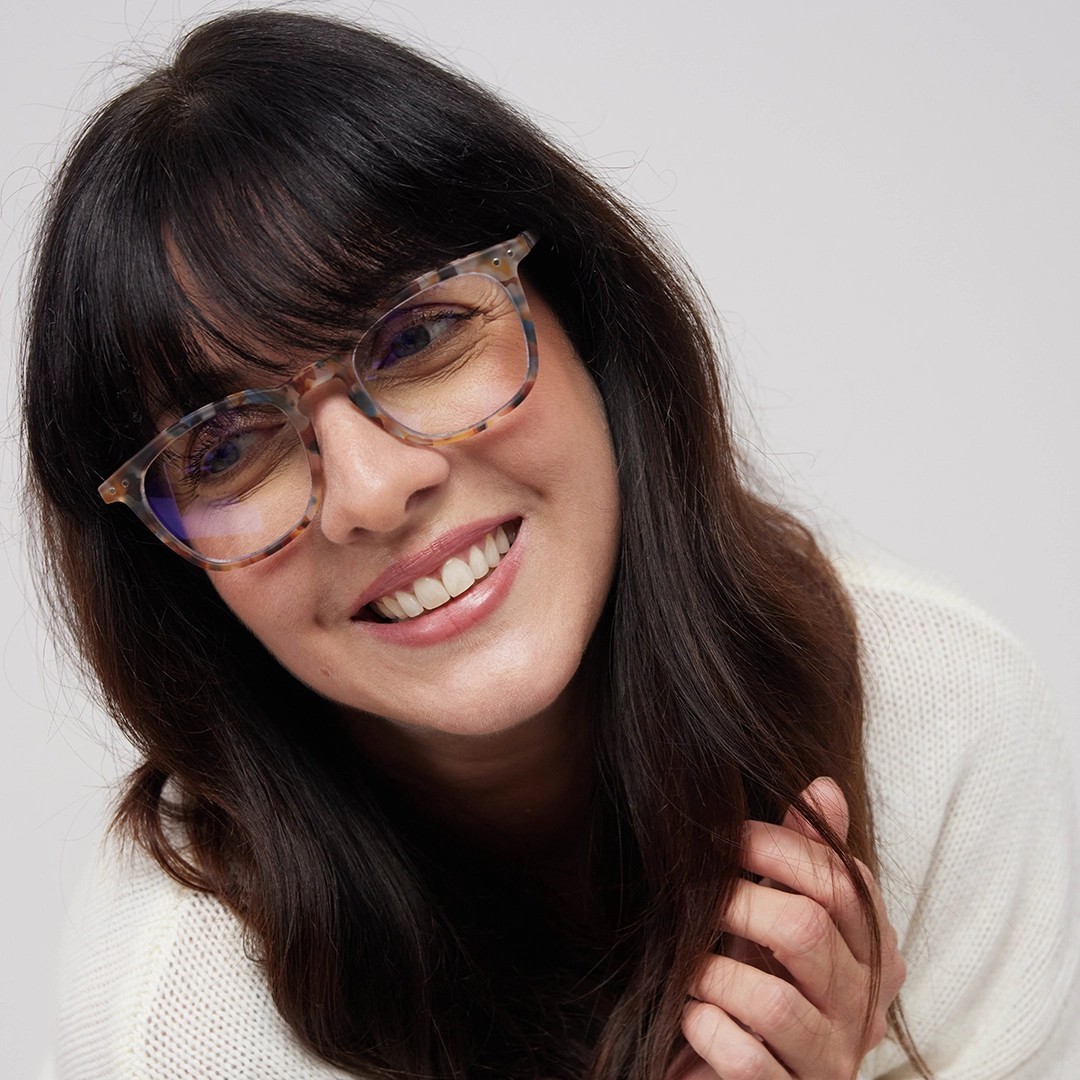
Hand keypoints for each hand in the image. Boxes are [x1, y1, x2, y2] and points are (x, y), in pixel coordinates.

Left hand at [669, 778, 905, 1079]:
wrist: (730, 1075)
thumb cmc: (759, 982)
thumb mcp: (779, 915)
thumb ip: (806, 857)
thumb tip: (822, 785)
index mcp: (874, 956)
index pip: (845, 884)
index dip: (780, 848)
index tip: (726, 836)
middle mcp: (865, 1012)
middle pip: (806, 930)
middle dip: (738, 903)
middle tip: (699, 897)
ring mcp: (831, 1063)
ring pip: (772, 1000)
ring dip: (712, 973)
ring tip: (689, 967)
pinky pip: (746, 1060)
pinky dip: (708, 1029)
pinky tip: (693, 1016)